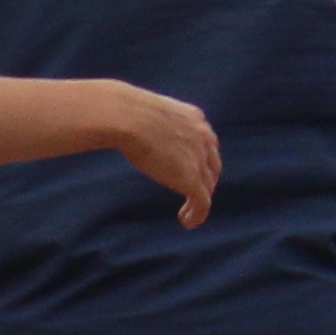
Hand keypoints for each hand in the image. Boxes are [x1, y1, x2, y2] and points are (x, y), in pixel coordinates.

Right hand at [99, 85, 223, 227]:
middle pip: (212, 165)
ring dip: (199, 201)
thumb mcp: (145, 112)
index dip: (201, 159)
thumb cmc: (123, 111)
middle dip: (204, 181)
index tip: (190, 169)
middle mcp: (204, 137)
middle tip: (191, 194)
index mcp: (194, 118)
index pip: (206, 142)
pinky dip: (198, 215)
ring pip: (208, 186)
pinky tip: (187, 223)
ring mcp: (200, 159)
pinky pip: (203, 203)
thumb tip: (127, 125)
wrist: (126, 116)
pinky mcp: (192, 179)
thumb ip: (149, 122)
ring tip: (187, 213)